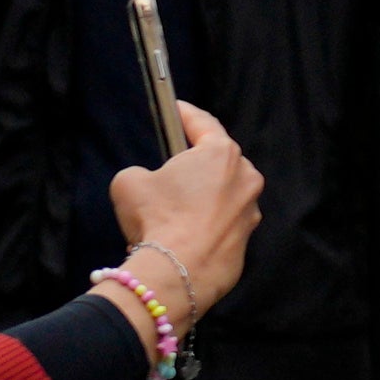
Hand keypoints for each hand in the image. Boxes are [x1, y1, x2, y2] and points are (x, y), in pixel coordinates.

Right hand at [107, 94, 261, 331]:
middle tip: (168, 167)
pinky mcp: (246, 241)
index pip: (203, 123)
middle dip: (193, 162)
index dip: (184, 113)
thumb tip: (151, 184)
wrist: (177, 272)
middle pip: (216, 161)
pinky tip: (180, 235)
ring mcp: (250, 211)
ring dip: (199, 198)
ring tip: (169, 212)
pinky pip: (221, 224)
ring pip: (221, 195)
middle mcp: (245, 178)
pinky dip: (203, 225)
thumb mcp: (129, 181)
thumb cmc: (156, 218)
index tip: (175, 107)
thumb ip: (143, 172)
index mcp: (222, 154)